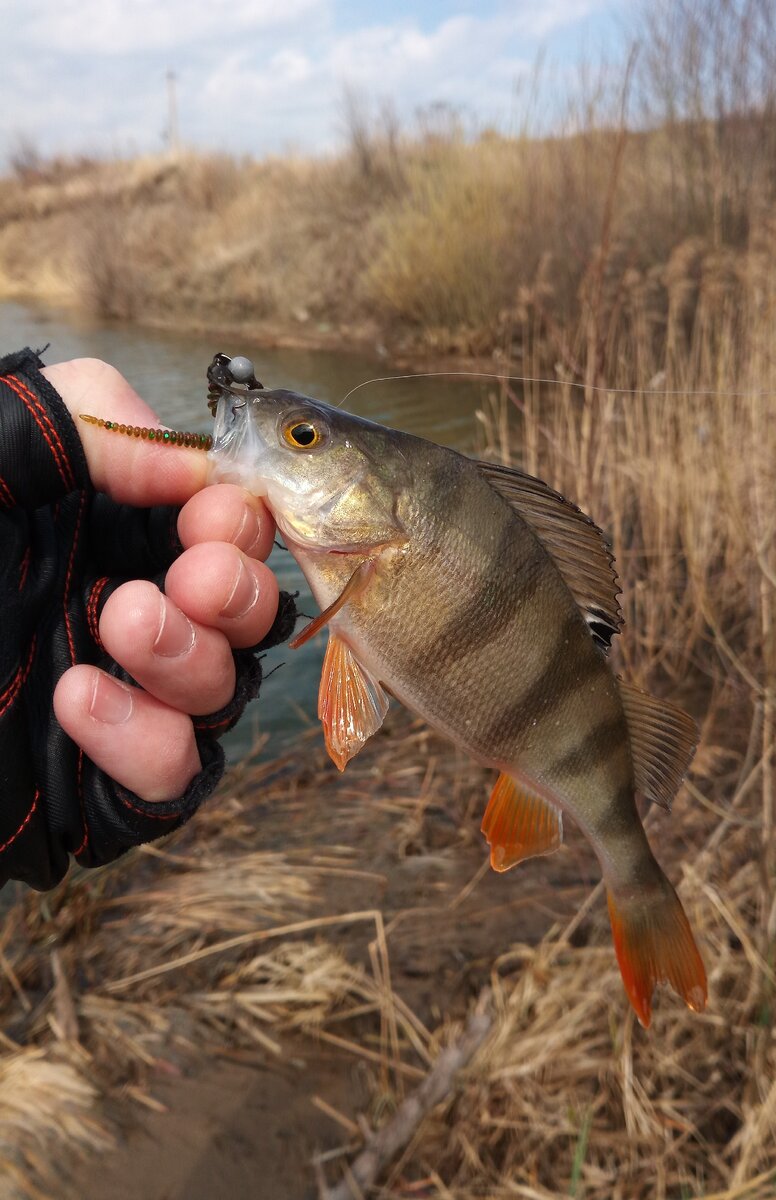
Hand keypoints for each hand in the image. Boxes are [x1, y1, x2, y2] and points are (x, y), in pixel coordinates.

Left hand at [44, 358, 279, 802]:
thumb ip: (80, 422)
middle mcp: (115, 613)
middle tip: (197, 579)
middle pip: (241, 621)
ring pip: (217, 700)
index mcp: (97, 532)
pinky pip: (169, 783)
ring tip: (121, 622)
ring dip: (192, 661)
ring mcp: (108, 704)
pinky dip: (147, 744)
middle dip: (237, 595)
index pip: (216, 533)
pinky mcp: (85, 785)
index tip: (215, 516)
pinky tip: (78, 700)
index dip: (238, 525)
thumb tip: (191, 464)